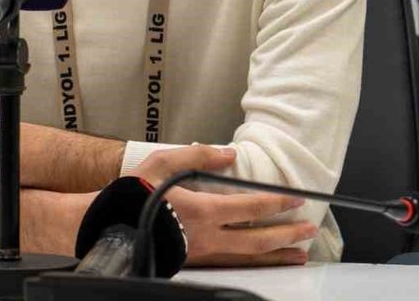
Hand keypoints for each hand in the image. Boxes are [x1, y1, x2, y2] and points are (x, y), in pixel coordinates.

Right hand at [131, 146, 314, 267]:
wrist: (109, 226)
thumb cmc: (134, 194)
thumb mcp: (164, 163)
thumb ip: (198, 157)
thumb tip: (229, 153)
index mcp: (203, 210)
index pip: (251, 206)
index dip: (277, 202)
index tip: (298, 200)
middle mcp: (207, 237)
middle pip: (257, 239)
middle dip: (286, 234)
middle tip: (309, 230)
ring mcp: (201, 253)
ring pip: (247, 258)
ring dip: (275, 255)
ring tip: (298, 255)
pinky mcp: (193, 262)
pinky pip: (231, 265)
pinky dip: (253, 263)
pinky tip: (263, 261)